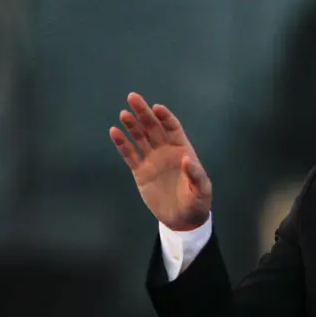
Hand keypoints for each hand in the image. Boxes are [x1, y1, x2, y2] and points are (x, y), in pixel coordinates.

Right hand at [110, 92, 211, 230]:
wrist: (182, 219)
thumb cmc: (197, 202)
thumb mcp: (201, 190)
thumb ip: (195, 174)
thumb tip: (186, 159)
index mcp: (183, 150)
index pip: (173, 128)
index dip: (165, 117)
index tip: (156, 108)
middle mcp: (166, 151)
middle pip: (153, 128)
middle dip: (144, 113)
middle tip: (133, 97)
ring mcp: (152, 160)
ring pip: (140, 138)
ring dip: (132, 125)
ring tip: (124, 113)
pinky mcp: (140, 172)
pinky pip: (130, 154)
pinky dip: (122, 144)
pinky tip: (114, 132)